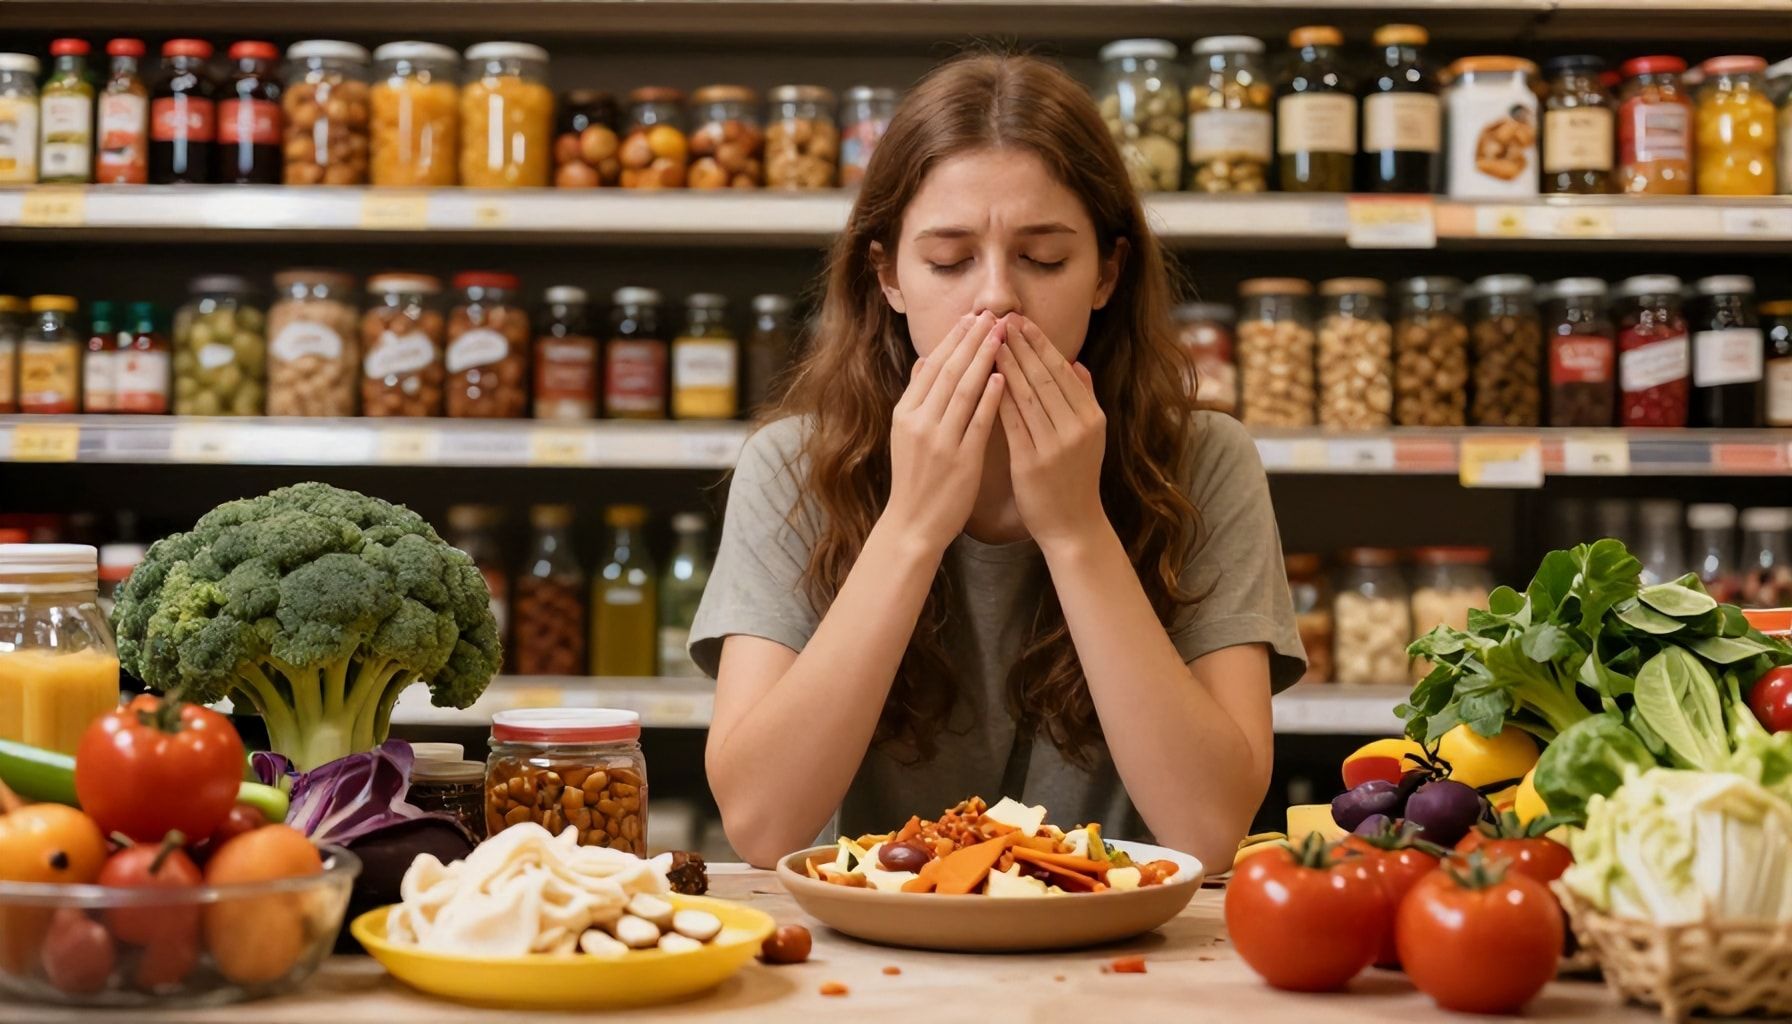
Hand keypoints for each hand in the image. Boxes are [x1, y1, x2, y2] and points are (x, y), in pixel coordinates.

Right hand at [884, 311, 1005, 553]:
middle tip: (992, 314)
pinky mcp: (961, 460)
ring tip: (1001, 334)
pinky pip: (977, 421)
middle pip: (948, 371)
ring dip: (983, 358)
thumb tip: (925, 361)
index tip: (971, 317)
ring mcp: (939, 440)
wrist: (913, 524)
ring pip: (963, 390)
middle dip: (971, 339)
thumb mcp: (904, 434)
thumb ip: (916, 397)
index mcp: (905, 413)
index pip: (932, 366)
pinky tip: (1002, 376)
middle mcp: (919, 422)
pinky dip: (989, 397)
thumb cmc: (915, 479)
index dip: (953, 339)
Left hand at [994, 316, 1106, 552]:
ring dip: (1006, 364)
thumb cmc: (1075, 479)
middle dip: (1020, 345)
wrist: (1072, 526)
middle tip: (1000, 319)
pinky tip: (983, 380)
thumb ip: (1085, 399)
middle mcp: (1076, 428)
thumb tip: (1077, 363)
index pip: (1061, 371)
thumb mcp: (1090, 437)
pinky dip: (997, 398)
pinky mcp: (1031, 462)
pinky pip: (1011, 422)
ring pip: (1026, 395)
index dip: (1040, 343)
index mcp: (1091, 418)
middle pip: (1043, 377)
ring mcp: (1055, 445)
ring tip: (988, 341)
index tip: (1021, 320)